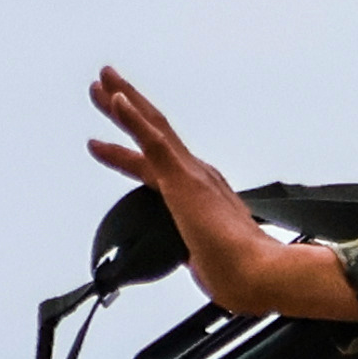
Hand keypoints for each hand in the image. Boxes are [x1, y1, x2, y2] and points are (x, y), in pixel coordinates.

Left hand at [87, 71, 357, 321]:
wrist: (257, 276)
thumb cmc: (239, 275)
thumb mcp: (203, 262)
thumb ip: (192, 254)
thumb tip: (191, 261)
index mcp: (202, 193)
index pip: (160, 163)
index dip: (131, 149)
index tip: (106, 141)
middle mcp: (199, 175)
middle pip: (155, 132)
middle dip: (127, 108)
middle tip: (101, 85)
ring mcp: (191, 174)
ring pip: (152, 126)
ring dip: (124, 101)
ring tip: (100, 82)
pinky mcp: (183, 179)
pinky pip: (152, 140)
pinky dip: (132, 118)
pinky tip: (115, 98)